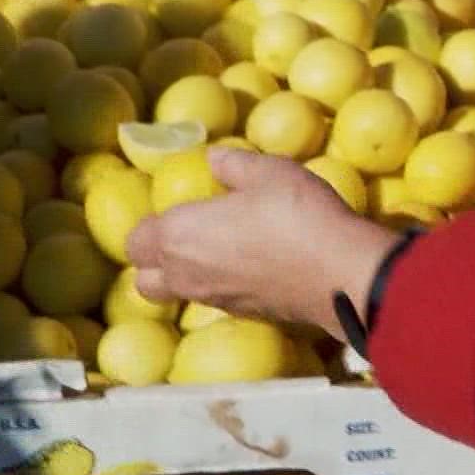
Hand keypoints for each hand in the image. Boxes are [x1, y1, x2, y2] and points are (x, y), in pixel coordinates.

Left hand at [125, 147, 401, 333]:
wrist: (337, 273)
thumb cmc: (295, 214)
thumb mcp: (267, 172)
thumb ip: (232, 164)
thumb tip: (213, 159)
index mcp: (178, 234)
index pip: (136, 240)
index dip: (150, 225)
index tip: (177, 209)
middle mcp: (184, 274)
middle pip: (145, 279)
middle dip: (155, 261)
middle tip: (186, 235)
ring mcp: (211, 300)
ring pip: (176, 295)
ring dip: (183, 277)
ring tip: (216, 252)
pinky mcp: (240, 316)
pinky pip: (210, 302)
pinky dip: (217, 287)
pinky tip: (248, 267)